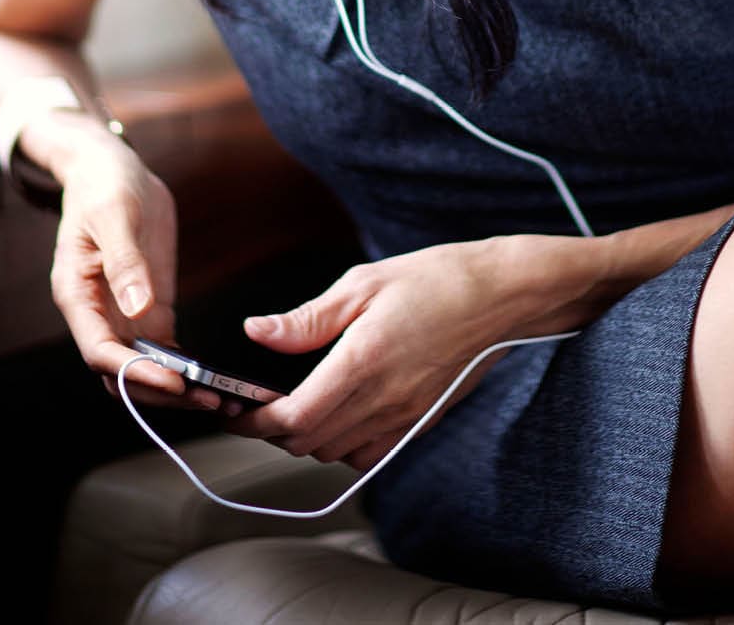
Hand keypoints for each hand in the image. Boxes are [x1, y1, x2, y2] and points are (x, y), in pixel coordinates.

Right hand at [46, 127, 223, 413]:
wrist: (109, 168)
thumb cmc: (104, 186)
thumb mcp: (115, 215)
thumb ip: (124, 262)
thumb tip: (137, 308)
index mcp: (77, 294)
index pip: (99, 351)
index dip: (135, 372)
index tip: (174, 381)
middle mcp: (97, 313)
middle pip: (122, 373)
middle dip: (161, 391)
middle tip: (208, 398)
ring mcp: (123, 313)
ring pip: (143, 368)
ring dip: (176, 387)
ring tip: (220, 397)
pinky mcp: (148, 306)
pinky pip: (163, 348)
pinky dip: (184, 367)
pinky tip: (213, 378)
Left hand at [229, 233, 608, 469]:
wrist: (500, 297)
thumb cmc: (433, 280)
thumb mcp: (362, 283)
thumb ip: (306, 319)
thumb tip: (256, 332)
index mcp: (362, 362)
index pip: (294, 418)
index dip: (256, 422)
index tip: (234, 411)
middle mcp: (383, 401)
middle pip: (309, 443)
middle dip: (273, 431)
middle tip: (253, 406)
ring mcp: (405, 418)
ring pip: (337, 454)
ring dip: (306, 438)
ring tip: (290, 406)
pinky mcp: (420, 423)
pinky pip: (370, 453)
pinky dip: (342, 443)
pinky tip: (337, 411)